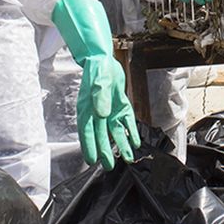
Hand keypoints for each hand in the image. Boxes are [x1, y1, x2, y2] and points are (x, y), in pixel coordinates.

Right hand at [51, 0, 138, 171]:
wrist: (104, 58)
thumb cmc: (97, 68)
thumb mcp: (99, 81)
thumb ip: (101, 97)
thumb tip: (102, 114)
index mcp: (88, 108)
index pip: (87, 131)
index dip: (90, 146)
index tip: (92, 160)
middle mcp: (97, 112)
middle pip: (101, 135)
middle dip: (105, 151)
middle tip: (109, 166)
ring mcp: (109, 110)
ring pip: (115, 131)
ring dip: (121, 144)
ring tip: (128, 158)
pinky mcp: (119, 105)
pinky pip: (125, 121)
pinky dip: (131, 131)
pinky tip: (136, 142)